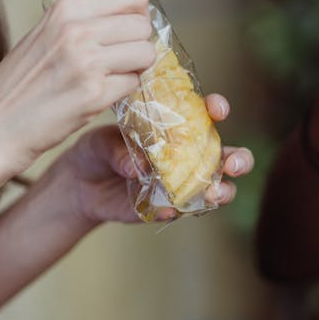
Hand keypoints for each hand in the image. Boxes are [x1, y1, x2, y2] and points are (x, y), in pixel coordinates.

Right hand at [0, 0, 156, 175]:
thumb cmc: (18, 84)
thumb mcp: (46, 35)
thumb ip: (84, 22)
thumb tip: (133, 18)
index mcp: (66, 9)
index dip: (138, 15)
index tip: (127, 32)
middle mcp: (77, 30)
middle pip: (143, 26)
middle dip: (138, 45)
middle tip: (119, 62)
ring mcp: (87, 62)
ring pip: (145, 54)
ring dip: (134, 69)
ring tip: (109, 78)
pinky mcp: (94, 94)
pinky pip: (133, 84)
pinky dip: (122, 92)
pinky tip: (98, 97)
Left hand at [55, 93, 253, 224]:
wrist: (79, 184)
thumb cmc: (98, 149)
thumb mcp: (102, 141)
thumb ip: (119, 149)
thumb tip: (138, 166)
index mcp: (178, 127)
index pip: (207, 114)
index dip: (217, 109)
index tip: (217, 109)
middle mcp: (188, 155)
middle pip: (227, 156)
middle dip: (239, 159)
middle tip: (233, 163)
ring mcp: (181, 184)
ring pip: (216, 188)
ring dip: (222, 190)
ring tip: (214, 192)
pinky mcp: (165, 208)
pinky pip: (179, 211)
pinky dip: (177, 210)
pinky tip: (169, 208)